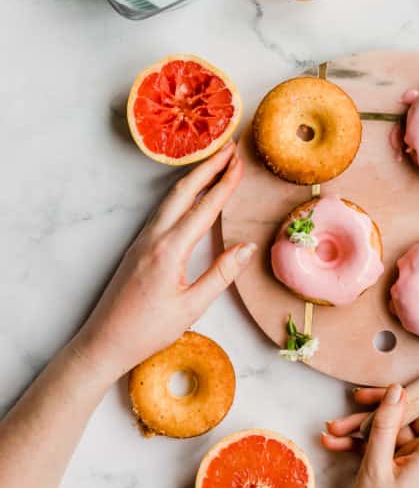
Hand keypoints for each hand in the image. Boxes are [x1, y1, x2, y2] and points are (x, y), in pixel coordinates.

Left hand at [72, 143, 253, 384]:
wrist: (103, 341)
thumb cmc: (147, 330)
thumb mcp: (192, 307)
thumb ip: (221, 274)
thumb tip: (247, 247)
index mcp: (170, 249)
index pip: (205, 208)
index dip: (225, 183)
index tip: (240, 162)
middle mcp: (154, 237)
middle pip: (184, 191)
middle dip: (208, 166)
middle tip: (230, 146)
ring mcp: (143, 240)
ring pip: (171, 198)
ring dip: (194, 177)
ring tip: (214, 162)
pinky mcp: (139, 247)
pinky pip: (163, 210)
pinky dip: (182, 194)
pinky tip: (190, 194)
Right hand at [321, 353, 418, 487]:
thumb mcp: (375, 467)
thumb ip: (386, 425)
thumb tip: (398, 390)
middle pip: (415, 414)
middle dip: (380, 407)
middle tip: (353, 401)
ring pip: (396, 430)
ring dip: (363, 428)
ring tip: (332, 431)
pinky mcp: (408, 472)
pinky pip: (390, 448)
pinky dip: (365, 444)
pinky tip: (336, 442)